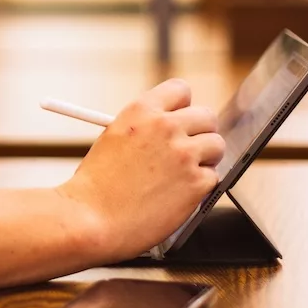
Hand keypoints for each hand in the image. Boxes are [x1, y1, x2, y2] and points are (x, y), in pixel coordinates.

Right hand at [59, 78, 225, 260]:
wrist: (91, 217)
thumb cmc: (97, 182)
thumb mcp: (114, 136)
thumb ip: (145, 126)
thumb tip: (171, 127)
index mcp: (141, 110)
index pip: (180, 90)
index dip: (182, 107)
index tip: (180, 119)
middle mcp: (165, 126)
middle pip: (206, 116)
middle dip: (200, 132)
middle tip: (189, 148)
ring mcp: (183, 154)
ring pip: (216, 145)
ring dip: (205, 158)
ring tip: (183, 173)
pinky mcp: (196, 184)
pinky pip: (213, 177)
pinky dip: (200, 186)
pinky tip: (178, 193)